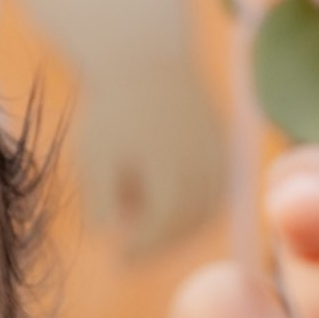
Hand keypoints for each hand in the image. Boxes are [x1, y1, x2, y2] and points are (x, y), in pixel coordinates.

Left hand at [72, 58, 227, 261]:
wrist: (144, 57)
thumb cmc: (111, 113)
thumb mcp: (92, 158)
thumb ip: (99, 203)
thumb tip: (114, 239)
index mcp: (171, 162)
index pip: (159, 225)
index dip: (137, 250)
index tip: (117, 260)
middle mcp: (204, 162)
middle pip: (183, 225)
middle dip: (155, 243)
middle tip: (128, 252)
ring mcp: (221, 158)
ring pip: (201, 216)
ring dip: (172, 229)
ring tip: (140, 217)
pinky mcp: (226, 156)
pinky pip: (211, 200)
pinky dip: (189, 211)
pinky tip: (162, 205)